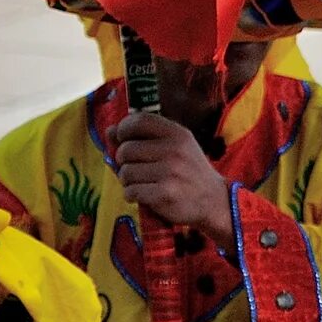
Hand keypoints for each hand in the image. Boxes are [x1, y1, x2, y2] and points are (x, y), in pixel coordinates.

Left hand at [111, 111, 235, 239]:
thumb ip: (144, 137)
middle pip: (126, 149)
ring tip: (141, 183)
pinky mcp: (164, 194)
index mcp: (177, 133)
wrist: (212, 200)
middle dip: (123, 161)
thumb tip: (109, 131)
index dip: (123, 128)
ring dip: (127, 180)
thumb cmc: (188, 170)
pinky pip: (131, 191)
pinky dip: (132, 195)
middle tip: (134, 168)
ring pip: (125, 173)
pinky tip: (144, 195)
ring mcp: (170, 172)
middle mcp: (174, 150)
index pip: (140, 120)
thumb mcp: (175, 146)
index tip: (122, 138)